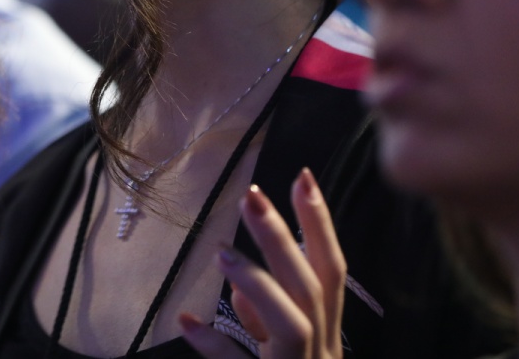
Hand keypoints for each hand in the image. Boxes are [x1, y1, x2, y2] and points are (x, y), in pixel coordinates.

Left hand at [179, 169, 345, 358]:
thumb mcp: (284, 353)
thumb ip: (266, 320)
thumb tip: (240, 289)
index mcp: (327, 336)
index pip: (331, 271)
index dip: (320, 225)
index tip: (303, 176)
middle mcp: (322, 351)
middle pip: (310, 289)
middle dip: (282, 241)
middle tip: (251, 196)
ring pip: (292, 324)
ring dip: (258, 284)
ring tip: (221, 252)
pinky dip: (214, 343)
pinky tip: (186, 319)